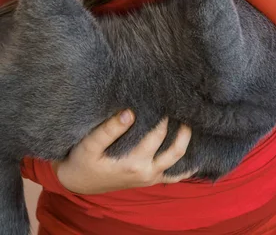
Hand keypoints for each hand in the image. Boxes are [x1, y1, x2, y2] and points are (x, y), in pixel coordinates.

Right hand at [52, 111, 194, 193]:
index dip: (164, 114)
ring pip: (178, 159)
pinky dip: (187, 167)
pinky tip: (197, 154)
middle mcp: (147, 172)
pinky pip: (174, 176)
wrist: (78, 181)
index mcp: (133, 162)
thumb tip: (129, 113)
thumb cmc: (82, 160)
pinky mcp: (150, 179)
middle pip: (175, 147)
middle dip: (181, 125)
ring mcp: (151, 177)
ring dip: (187, 140)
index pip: (157, 134)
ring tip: (192, 118)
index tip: (168, 94)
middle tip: (183, 102)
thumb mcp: (89, 145)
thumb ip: (109, 130)